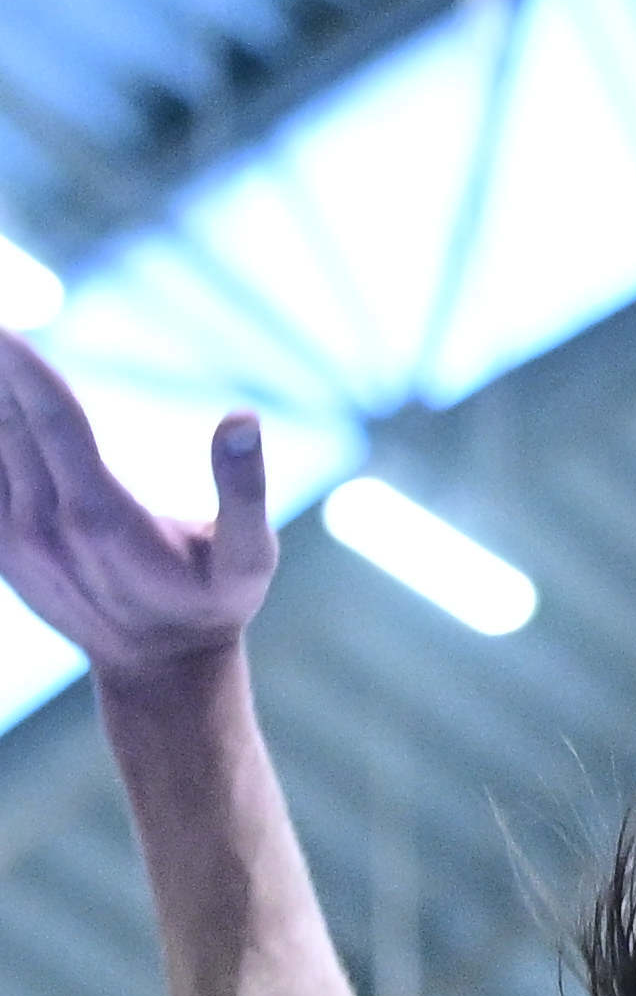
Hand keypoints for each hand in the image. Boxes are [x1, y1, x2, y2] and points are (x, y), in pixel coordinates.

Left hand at [0, 334, 273, 688]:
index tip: (8, 328)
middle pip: (6, 425)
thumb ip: (245, 487)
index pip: (53, 420)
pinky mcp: (0, 547)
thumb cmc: (213, 603)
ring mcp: (12, 538)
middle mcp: (43, 523)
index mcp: (100, 514)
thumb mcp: (249, 556)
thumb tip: (242, 416)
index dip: (28, 371)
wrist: (157, 667)